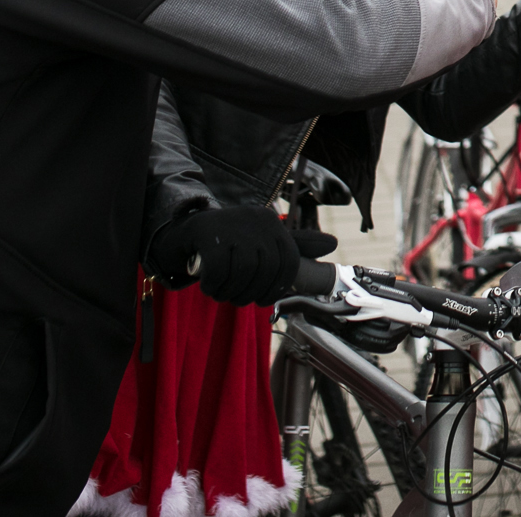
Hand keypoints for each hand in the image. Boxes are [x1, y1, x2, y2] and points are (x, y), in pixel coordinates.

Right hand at [151, 205, 335, 305]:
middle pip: (266, 271)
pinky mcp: (209, 231)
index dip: (276, 289)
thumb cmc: (231, 244)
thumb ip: (297, 246)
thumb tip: (333, 244)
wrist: (187, 233)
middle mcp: (258, 219)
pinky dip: (214, 285)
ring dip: (230, 291)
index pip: (288, 264)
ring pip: (243, 272)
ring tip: (221, 293)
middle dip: (250, 293)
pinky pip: (219, 269)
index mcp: (273, 224)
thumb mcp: (265, 243)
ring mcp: (233, 223)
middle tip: (235, 299)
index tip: (263, 301)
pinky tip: (209, 286)